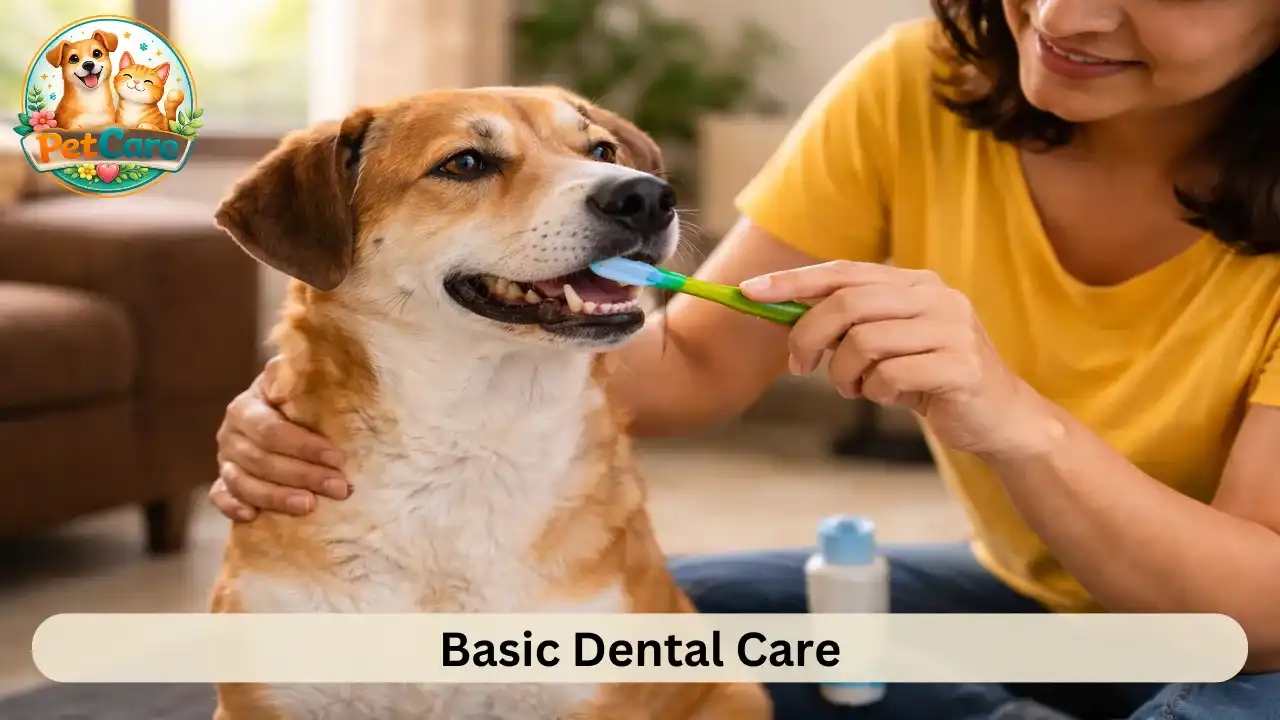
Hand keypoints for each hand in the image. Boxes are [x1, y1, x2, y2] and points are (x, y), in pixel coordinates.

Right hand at [210, 356, 349, 520]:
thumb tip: (286, 375)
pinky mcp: (223, 483)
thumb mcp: (297, 381)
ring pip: (244, 483)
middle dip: (303, 476)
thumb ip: (294, 373)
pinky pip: (220, 498)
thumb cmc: (296, 399)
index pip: (271, 430)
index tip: (337, 458)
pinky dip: (233, 508)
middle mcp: (230, 434)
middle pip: (262, 461)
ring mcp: (225, 460)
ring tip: (310, 506)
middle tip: (339, 488)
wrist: (276, 412)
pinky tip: (253, 517)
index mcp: (246, 408)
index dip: (304, 446)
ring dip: (278, 498)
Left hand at [740, 261, 1059, 458]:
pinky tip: (891, 398)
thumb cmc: (931, 379)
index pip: (842, 272)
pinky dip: (876, 392)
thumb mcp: (888, 343)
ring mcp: (952, 330)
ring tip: (855, 388)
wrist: (1000, 419)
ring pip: (864, 342)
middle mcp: (936, 297)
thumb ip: (848, 324)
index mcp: (915, 283)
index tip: (749, 293)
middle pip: (847, 304)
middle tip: (800, 365)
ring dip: (843, 374)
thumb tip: (779, 310)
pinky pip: (890, 377)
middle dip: (809, 336)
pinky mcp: (961, 367)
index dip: (792, 281)